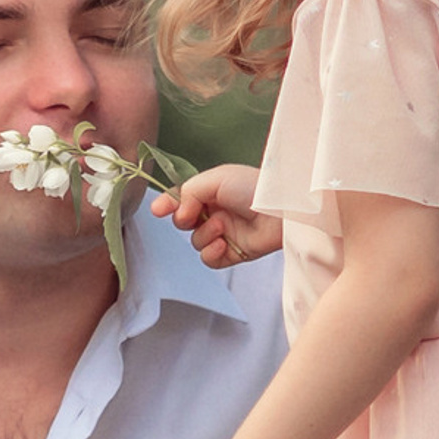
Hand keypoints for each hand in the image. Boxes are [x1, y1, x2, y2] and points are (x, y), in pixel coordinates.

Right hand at [149, 165, 280, 268]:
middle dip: (185, 220)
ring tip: (220, 227)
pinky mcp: (233, 252)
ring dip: (204, 235)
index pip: (181, 199)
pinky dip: (212, 253)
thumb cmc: (253, 188)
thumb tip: (178, 211)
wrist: (280, 210)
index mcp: (211, 191)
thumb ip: (189, 191)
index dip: (167, 204)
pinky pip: (209, 259)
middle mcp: (215, 212)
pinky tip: (222, 244)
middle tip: (193, 215)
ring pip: (195, 242)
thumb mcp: (216, 179)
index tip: (157, 210)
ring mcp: (224, 233)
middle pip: (183, 223)